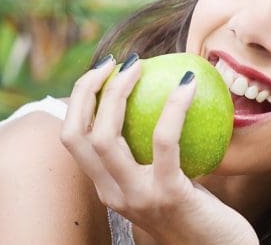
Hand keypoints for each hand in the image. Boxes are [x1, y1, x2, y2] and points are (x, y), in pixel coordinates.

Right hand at [60, 54, 258, 244]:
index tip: (101, 71)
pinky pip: (164, 141)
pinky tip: (188, 83)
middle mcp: (113, 193)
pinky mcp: (168, 195)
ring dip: (117, 93)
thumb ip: (153, 152)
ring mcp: (136, 196)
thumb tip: (160, 98)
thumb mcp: (165, 179)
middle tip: (115, 61)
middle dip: (87, 90)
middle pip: (79, 135)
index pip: (73, 139)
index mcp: (107, 187)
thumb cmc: (197, 209)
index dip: (78, 100)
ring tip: (138, 65)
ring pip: (105, 137)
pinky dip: (173, 107)